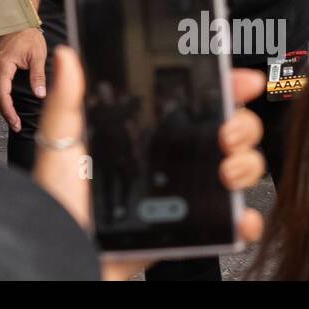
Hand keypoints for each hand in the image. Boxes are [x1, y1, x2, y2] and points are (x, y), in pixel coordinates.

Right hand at [0, 25, 47, 131]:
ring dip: (2, 107)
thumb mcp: (38, 56)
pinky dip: (1, 98)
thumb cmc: (29, 35)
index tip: (16, 122)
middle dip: (5, 113)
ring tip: (13, 120)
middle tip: (17, 126)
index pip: (2, 94)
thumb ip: (38, 76)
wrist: (20, 21)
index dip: (9, 111)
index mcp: (3, 65)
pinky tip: (8, 105)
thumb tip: (40, 95)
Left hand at [31, 48, 266, 280]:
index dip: (225, 86)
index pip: (195, 101)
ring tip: (226, 170)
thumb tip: (68, 56)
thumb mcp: (62, 143)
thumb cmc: (62, 199)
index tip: (243, 79)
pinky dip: (244, 219)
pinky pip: (231, 222)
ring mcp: (187, 193)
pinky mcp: (192, 228)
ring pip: (239, 169)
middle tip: (227, 132)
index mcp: (149, 132)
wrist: (69, 252)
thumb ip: (67, 100)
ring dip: (246, 165)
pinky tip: (237, 216)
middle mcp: (174, 159)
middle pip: (229, 130)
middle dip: (242, 124)